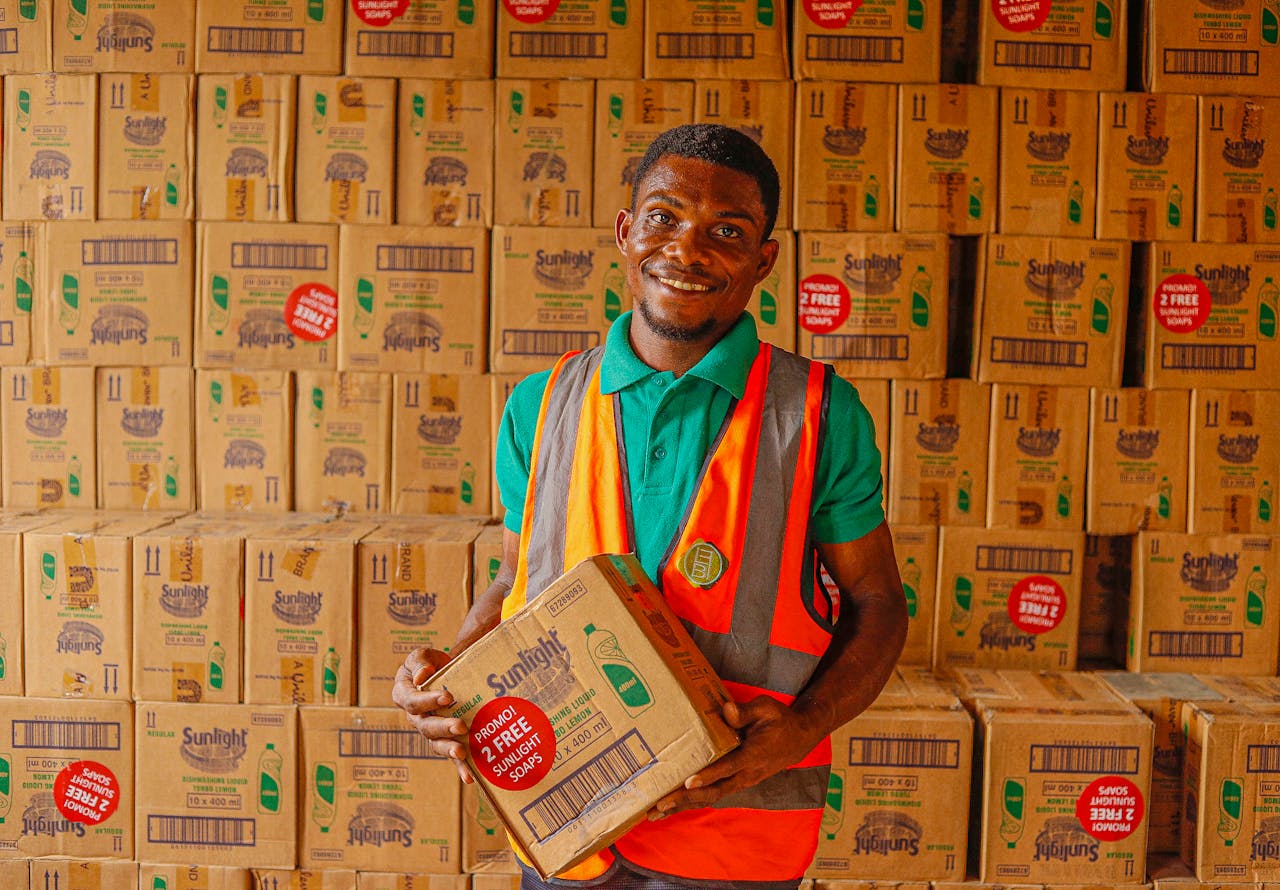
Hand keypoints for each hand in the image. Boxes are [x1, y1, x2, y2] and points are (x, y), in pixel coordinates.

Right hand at [391, 647, 473, 783]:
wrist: (447, 671)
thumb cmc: (432, 663)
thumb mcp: (422, 655)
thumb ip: (420, 661)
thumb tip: (422, 677)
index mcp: (404, 695)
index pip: (412, 701)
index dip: (428, 700)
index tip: (447, 696)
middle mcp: (415, 717)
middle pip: (425, 726)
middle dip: (443, 727)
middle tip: (460, 726)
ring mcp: (430, 730)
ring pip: (436, 743)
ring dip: (448, 749)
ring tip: (461, 751)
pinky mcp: (446, 739)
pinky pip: (450, 756)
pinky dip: (459, 767)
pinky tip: (469, 777)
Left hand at [647, 696, 820, 818]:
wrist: (798, 740)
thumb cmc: (779, 720)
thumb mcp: (767, 708)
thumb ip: (746, 711)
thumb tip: (726, 710)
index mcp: (753, 754)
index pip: (729, 767)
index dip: (709, 775)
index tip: (689, 781)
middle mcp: (746, 774)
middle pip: (713, 791)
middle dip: (685, 798)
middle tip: (659, 804)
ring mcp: (741, 781)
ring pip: (710, 797)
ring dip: (683, 805)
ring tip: (655, 812)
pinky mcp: (736, 782)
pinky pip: (712, 795)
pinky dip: (691, 802)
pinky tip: (671, 806)